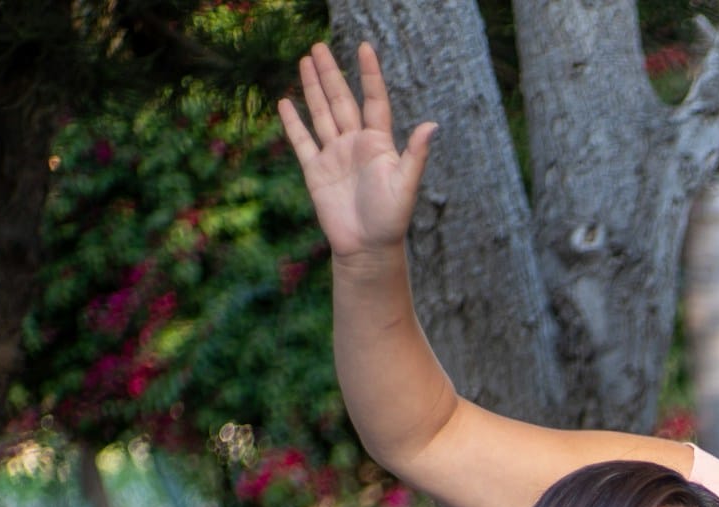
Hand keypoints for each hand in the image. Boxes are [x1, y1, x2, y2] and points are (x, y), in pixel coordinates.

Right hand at [277, 42, 433, 259]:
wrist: (367, 248)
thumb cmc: (391, 219)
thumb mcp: (405, 184)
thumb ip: (415, 154)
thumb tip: (433, 126)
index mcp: (379, 144)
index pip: (374, 100)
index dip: (369, 75)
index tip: (364, 49)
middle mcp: (355, 144)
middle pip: (341, 101)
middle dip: (330, 74)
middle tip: (318, 46)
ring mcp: (334, 155)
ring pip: (321, 114)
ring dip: (312, 88)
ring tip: (304, 61)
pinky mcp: (316, 171)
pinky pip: (302, 141)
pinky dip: (293, 123)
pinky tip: (285, 102)